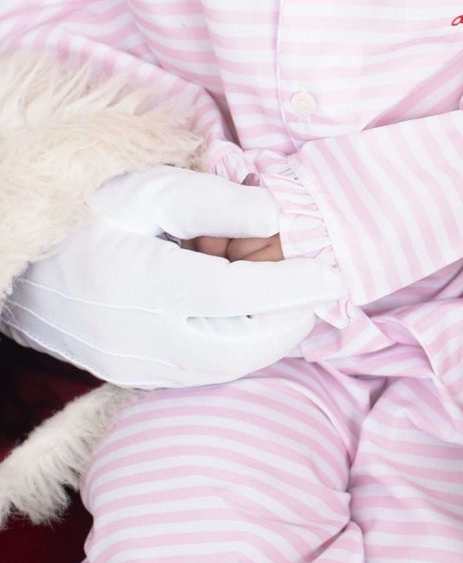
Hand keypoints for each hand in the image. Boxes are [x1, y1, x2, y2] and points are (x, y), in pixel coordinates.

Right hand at [1, 166, 343, 387]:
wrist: (27, 264)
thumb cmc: (89, 212)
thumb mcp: (149, 188)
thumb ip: (215, 201)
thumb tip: (276, 214)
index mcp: (141, 282)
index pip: (235, 298)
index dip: (291, 287)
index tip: (332, 273)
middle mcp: (138, 336)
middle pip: (237, 349)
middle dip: (291, 323)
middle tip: (322, 289)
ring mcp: (133, 364)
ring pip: (222, 367)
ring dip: (266, 337)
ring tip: (286, 292)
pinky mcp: (132, 374)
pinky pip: (200, 370)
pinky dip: (237, 344)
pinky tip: (248, 310)